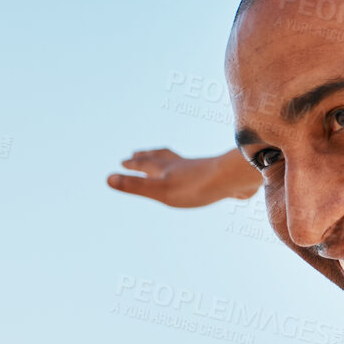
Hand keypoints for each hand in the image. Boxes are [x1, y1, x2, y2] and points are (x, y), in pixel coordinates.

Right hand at [106, 147, 257, 207]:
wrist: (236, 179)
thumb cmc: (197, 186)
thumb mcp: (161, 190)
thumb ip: (135, 185)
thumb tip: (107, 178)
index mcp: (167, 168)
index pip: (145, 164)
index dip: (133, 164)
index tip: (123, 161)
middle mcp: (182, 165)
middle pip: (161, 158)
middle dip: (147, 157)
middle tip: (138, 153)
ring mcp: (201, 170)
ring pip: (181, 163)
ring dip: (169, 162)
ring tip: (167, 163)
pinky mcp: (218, 178)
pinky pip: (203, 174)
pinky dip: (194, 173)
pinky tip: (201, 178)